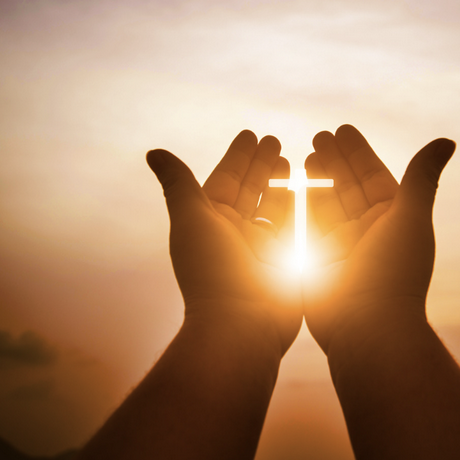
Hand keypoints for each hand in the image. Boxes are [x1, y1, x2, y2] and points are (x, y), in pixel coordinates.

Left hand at [146, 130, 301, 355]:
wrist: (242, 325)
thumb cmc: (212, 271)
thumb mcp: (191, 219)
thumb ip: (178, 183)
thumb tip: (153, 151)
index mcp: (210, 222)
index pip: (225, 180)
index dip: (238, 157)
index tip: (251, 134)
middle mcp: (235, 234)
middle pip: (250, 190)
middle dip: (261, 165)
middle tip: (274, 139)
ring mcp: (261, 249)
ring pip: (272, 207)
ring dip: (280, 183)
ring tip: (291, 159)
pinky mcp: (285, 263)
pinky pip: (293, 228)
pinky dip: (298, 208)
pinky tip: (306, 190)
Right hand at [303, 125, 454, 352]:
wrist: (367, 328)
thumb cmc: (394, 272)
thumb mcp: (411, 217)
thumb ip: (422, 177)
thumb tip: (448, 140)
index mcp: (393, 220)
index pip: (374, 177)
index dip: (358, 153)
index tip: (342, 129)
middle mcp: (368, 231)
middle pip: (348, 186)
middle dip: (335, 161)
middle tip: (319, 136)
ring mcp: (342, 247)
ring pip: (327, 203)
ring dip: (317, 179)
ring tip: (304, 155)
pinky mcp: (317, 262)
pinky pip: (307, 226)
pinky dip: (299, 205)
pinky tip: (289, 185)